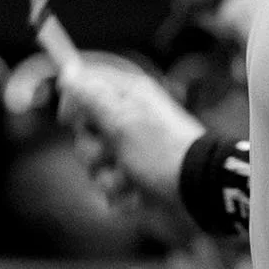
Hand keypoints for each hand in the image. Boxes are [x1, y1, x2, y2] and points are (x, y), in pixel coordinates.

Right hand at [57, 56, 205, 214]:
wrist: (199, 190)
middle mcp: (129, 121)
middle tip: (111, 154)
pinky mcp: (138, 178)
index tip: (69, 120)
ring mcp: (133, 151)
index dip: (73, 104)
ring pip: (97, 165)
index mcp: (127, 97)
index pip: (87, 88)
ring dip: (108, 178)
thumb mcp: (122, 120)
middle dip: (92, 151)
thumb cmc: (161, 150)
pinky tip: (136, 196)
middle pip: (86, 132)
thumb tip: (69, 72)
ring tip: (129, 181)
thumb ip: (92, 97)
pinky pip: (112, 187)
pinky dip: (122, 194)